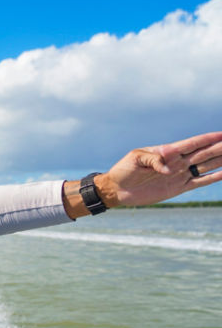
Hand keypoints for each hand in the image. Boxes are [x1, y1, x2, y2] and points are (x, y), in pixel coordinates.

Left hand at [98, 131, 221, 206]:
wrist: (118, 188)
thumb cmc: (124, 169)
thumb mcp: (136, 158)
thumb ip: (153, 160)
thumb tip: (169, 169)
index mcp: (168, 151)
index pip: (193, 143)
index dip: (209, 139)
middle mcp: (177, 162)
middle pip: (204, 153)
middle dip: (220, 148)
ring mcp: (179, 174)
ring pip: (206, 166)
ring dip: (220, 160)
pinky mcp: (178, 188)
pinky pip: (199, 182)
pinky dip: (213, 177)